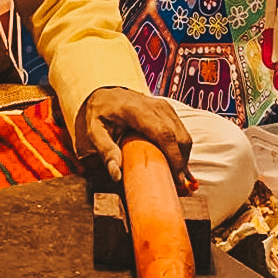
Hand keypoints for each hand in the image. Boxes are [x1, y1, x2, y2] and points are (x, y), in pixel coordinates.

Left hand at [76, 87, 194, 190]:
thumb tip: (116, 175)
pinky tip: (175, 163)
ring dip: (183, 156)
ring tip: (175, 175)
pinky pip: (181, 131)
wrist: (105, 93)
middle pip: (178, 136)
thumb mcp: (94, 132)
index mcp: (137, 110)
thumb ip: (105, 151)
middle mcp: (155, 106)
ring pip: (184, 134)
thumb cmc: (99, 113)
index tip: (177, 178)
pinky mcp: (168, 110)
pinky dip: (181, 149)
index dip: (174, 157)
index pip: (164, 133)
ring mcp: (164, 107)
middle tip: (176, 183)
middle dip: (182, 161)